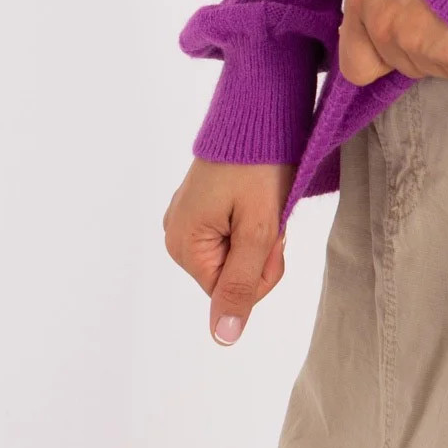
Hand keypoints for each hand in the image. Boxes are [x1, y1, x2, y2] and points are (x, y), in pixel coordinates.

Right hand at [163, 158, 292, 345]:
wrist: (259, 109)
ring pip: (234, 255)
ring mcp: (187, 218)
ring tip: (262, 200)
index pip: (231, 294)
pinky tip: (253, 196)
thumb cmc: (261, 165)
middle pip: (231, 276)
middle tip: (268, 212)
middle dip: (260, 252)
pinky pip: (230, 233)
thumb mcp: (258, 228)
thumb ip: (241, 284)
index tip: (271, 230)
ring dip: (257, 235)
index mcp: (184, 243)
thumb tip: (223, 338)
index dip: (262, 268)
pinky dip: (250, 221)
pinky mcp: (200, 205)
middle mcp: (176, 233)